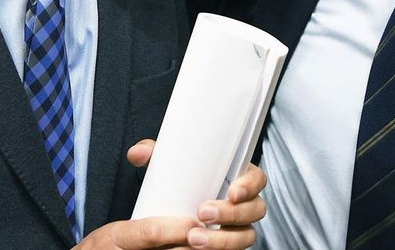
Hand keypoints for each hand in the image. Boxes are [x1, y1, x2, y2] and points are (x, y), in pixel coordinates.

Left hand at [73, 140, 265, 248]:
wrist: (170, 209)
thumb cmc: (179, 180)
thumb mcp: (168, 164)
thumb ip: (154, 153)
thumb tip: (136, 153)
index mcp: (236, 178)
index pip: (257, 179)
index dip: (250, 185)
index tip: (233, 192)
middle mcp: (243, 204)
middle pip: (255, 210)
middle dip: (232, 214)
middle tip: (203, 213)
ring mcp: (237, 227)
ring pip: (245, 236)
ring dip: (223, 239)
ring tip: (195, 239)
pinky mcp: (227, 244)